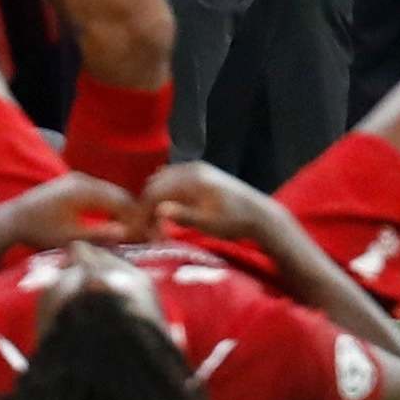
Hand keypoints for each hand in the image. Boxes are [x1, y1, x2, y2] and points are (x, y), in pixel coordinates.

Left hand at [0, 173, 139, 248]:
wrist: (14, 219)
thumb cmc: (40, 231)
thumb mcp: (71, 238)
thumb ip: (100, 235)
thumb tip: (128, 234)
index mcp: (84, 191)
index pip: (121, 202)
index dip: (138, 220)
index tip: (149, 236)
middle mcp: (84, 180)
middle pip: (119, 195)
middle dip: (134, 214)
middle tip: (148, 234)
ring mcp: (79, 180)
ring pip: (111, 193)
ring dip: (124, 211)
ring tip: (135, 231)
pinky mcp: (74, 184)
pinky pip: (101, 193)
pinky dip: (111, 207)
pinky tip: (116, 223)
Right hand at [140, 161, 281, 242]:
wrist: (259, 214)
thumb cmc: (234, 222)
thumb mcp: (209, 223)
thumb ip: (184, 215)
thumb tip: (160, 209)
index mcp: (192, 179)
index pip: (155, 191)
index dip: (143, 211)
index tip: (139, 231)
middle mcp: (192, 169)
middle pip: (155, 183)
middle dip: (146, 205)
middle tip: (146, 229)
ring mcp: (196, 169)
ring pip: (162, 180)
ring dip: (155, 199)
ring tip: (154, 222)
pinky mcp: (200, 173)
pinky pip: (173, 179)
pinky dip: (165, 193)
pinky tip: (166, 209)